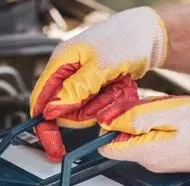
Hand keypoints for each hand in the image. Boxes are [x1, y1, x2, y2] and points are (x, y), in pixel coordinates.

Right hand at [30, 7, 167, 160]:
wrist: (148, 35)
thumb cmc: (126, 39)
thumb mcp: (100, 65)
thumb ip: (76, 88)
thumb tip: (52, 110)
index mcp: (61, 62)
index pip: (41, 99)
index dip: (44, 125)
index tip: (53, 146)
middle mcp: (68, 73)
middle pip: (64, 110)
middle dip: (86, 111)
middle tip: (105, 96)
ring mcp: (82, 81)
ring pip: (83, 111)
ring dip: (102, 105)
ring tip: (116, 86)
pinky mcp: (94, 88)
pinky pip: (97, 107)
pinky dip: (110, 102)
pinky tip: (119, 87)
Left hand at [97, 96, 189, 182]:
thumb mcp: (174, 113)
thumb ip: (138, 118)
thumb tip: (110, 121)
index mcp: (147, 153)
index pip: (107, 146)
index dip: (108, 124)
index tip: (120, 108)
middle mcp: (150, 161)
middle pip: (123, 136)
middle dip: (131, 116)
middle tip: (155, 104)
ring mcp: (161, 159)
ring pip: (139, 133)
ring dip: (148, 117)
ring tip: (172, 110)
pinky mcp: (171, 153)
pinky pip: (155, 134)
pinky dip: (160, 121)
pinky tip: (179, 116)